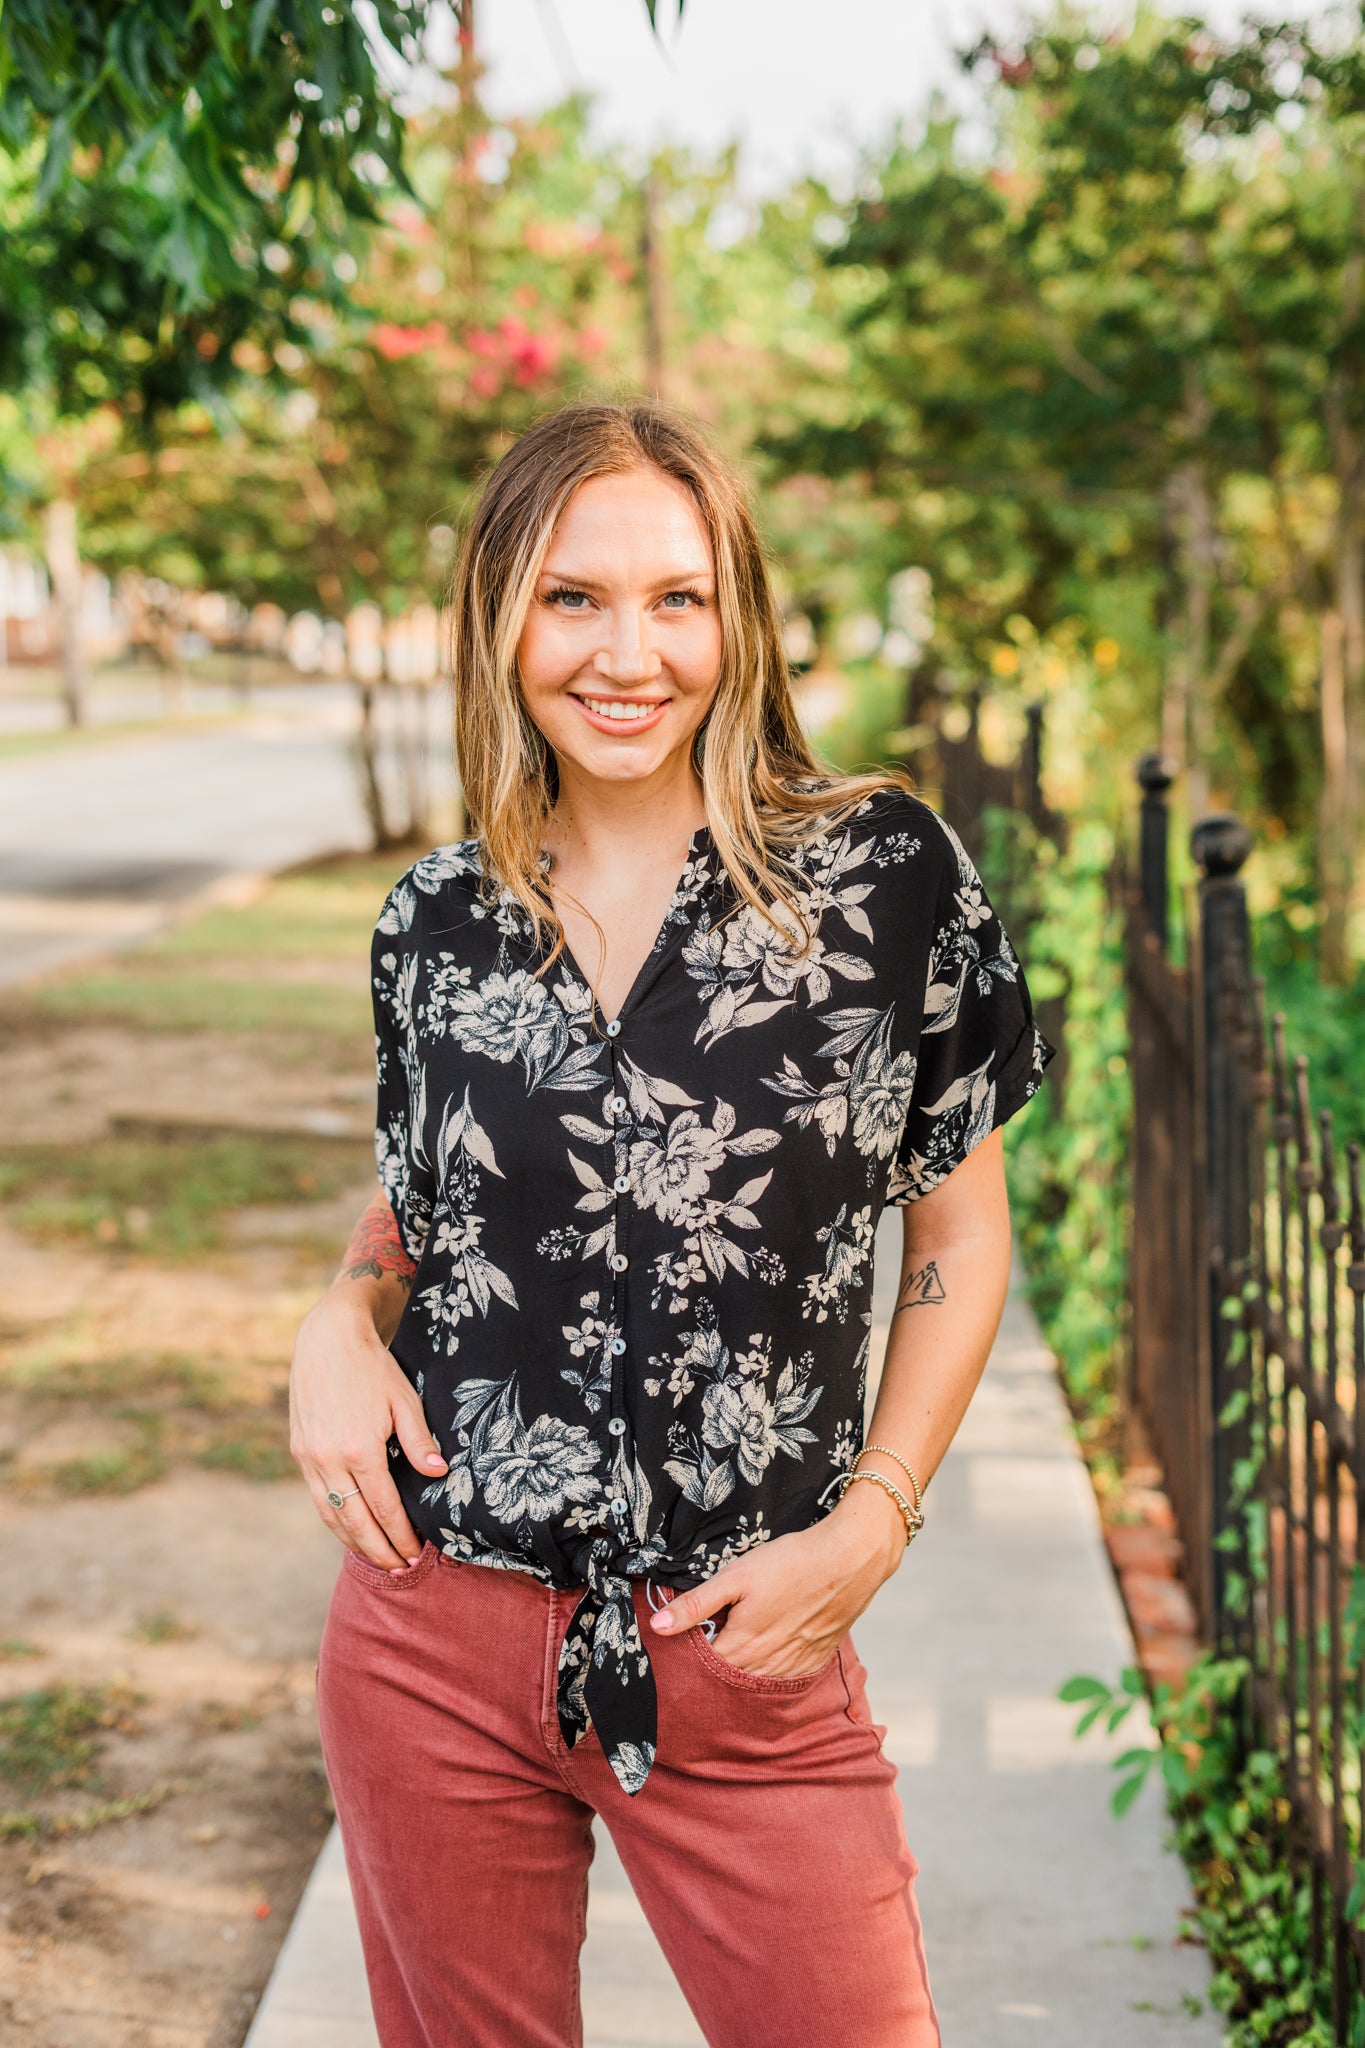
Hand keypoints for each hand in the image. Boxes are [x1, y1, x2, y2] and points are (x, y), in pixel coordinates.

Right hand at [289, 1286, 447, 1572]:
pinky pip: (318, 1497)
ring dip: (353, 1541)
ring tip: (377, 1558)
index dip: (401, 1536)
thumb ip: (420, 1442)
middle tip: (399, 1570)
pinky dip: (335, 1519)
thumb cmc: (373, 1367)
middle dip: (378, 1550)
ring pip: (331, 1515)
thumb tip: (438, 1474)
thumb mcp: (404, 1400)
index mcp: (359, 1449)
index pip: (384, 1508)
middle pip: (355, 1522)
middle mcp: (328, 1459)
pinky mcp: (299, 1451)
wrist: (328, 1339)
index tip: (416, 1554)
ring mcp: (309, 1457)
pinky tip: (351, 1528)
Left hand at [648, 1480, 905, 1675]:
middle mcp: (766, 1666)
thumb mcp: (736, 1576)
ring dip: (741, 1672)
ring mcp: (793, 1666)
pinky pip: (784, 1678)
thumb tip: (656, 1627)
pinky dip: (769, 1671)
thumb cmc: (791, 1563)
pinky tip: (766, 1654)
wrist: (850, 1560)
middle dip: (712, 1670)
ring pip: (756, 1681)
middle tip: (704, 1649)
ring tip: (733, 1651)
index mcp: (742, 1647)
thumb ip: (696, 1604)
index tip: (676, 1650)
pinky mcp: (814, 1660)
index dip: (687, 1659)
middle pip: (729, 1679)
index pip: (703, 1668)